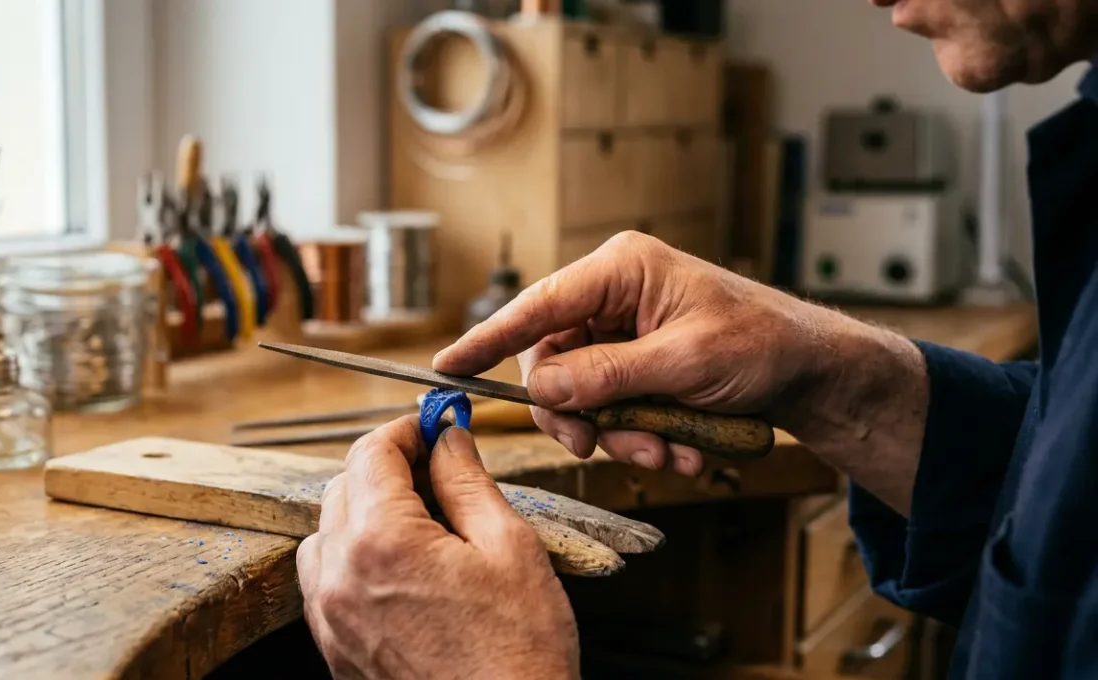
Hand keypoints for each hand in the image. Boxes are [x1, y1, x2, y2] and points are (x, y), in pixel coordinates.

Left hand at [296, 417, 579, 679]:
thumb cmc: (518, 654)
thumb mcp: (510, 548)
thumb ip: (468, 482)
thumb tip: (449, 438)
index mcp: (381, 542)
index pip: (371, 452)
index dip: (407, 430)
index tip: (436, 427)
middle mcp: (339, 577)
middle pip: (342, 488)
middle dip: (387, 468)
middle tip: (439, 472)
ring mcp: (331, 619)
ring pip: (326, 534)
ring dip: (364, 514)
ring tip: (423, 527)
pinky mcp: (335, 650)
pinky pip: (326, 583)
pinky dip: (354, 560)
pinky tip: (404, 571)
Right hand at [433, 232, 926, 510]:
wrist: (811, 372)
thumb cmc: (762, 343)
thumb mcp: (685, 361)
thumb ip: (609, 374)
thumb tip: (541, 387)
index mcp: (621, 270)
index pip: (537, 305)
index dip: (488, 339)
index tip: (446, 368)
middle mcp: (613, 297)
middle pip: (552, 363)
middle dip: (579, 413)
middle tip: (598, 446)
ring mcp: (623, 334)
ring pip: (581, 395)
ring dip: (620, 433)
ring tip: (670, 449)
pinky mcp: (636, 367)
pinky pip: (612, 409)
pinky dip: (642, 435)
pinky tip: (684, 445)